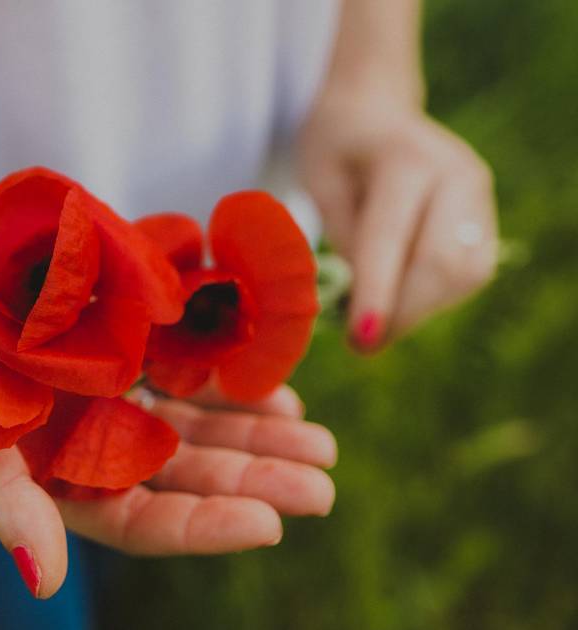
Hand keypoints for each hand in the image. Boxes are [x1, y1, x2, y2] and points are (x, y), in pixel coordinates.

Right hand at [0, 384, 336, 597]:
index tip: (268, 525)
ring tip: (318, 443)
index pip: (137, 520)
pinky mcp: (136, 344)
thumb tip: (45, 584)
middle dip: (251, 482)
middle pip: (184, 477)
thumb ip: (6, 503)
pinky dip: (236, 383)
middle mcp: (96, 445)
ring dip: (258, 436)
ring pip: (201, 428)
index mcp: (57, 481)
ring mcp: (121, 394)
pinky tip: (280, 394)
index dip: (200, 527)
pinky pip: (195, 370)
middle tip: (320, 488)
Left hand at [298, 89, 498, 351]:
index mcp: (406, 159)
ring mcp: (479, 194)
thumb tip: (360, 300)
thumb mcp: (318, 182)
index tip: (360, 340)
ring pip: (466, 276)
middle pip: (443, 264)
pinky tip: (401, 296)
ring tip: (378, 317)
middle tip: (361, 343)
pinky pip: (471, 272)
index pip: (393, 240)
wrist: (373, 112)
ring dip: (421, 310)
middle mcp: (456, 173)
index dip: (377, 294)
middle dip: (403, 313)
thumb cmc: (335, 147)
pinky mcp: (485, 216)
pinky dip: (435, 297)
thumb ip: (343, 237)